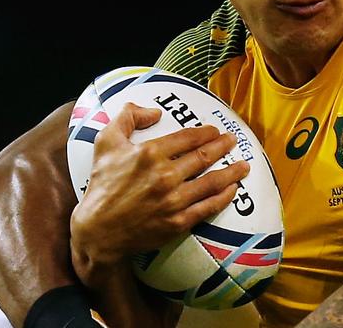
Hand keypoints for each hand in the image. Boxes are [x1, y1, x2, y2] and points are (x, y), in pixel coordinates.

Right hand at [70, 102, 248, 287]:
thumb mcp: (106, 142)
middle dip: (224, 146)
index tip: (215, 131)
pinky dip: (224, 197)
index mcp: (149, 153)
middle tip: (233, 141)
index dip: (206, 133)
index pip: (188, 138)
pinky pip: (208, 206)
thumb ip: (127, 117)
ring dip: (232, 171)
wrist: (98, 231)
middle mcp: (165, 175)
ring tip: (244, 165)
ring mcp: (174, 200)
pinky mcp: (178, 221)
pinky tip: (233, 189)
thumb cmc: (101, 185)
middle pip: (205, 156)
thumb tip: (155, 111)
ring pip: (212, 181)